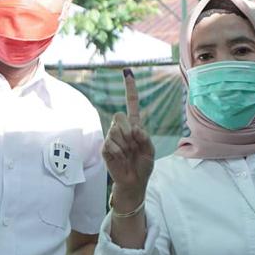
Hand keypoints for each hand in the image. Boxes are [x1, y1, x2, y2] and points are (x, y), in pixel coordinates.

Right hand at [102, 69, 154, 203]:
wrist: (133, 182)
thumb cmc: (143, 166)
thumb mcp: (150, 151)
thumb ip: (145, 137)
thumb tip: (134, 128)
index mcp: (135, 126)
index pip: (131, 103)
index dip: (129, 88)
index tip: (127, 72)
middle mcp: (122, 129)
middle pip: (120, 116)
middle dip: (128, 131)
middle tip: (133, 145)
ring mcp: (112, 138)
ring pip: (116, 130)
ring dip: (125, 145)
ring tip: (128, 155)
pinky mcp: (105, 148)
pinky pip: (110, 144)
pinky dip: (119, 152)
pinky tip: (120, 159)